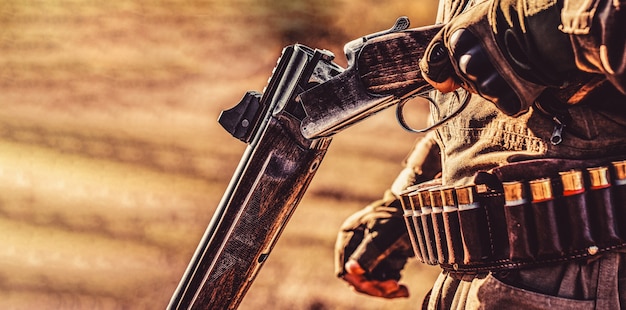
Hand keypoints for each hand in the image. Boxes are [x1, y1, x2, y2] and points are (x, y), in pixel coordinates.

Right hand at [334, 194, 413, 298]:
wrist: (420, 206)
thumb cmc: (401, 215)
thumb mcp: (385, 234)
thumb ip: (368, 252)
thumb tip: (351, 270)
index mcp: (349, 236)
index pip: (345, 269)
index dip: (359, 282)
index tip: (377, 287)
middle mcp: (355, 246)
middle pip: (357, 279)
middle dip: (376, 287)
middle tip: (395, 287)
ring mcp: (367, 253)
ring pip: (370, 282)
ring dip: (385, 290)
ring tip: (403, 290)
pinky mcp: (380, 259)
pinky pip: (380, 279)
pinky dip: (391, 287)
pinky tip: (403, 289)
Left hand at [419, 0, 575, 115]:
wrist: (560, 23)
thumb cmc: (522, 14)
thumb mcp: (484, 16)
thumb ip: (458, 43)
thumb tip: (441, 84)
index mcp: (460, 33)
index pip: (435, 62)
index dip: (442, 68)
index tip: (448, 75)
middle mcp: (472, 57)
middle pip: (465, 74)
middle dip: (477, 71)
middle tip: (498, 57)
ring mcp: (493, 78)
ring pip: (484, 91)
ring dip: (497, 82)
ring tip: (515, 64)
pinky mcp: (514, 96)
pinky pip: (506, 104)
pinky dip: (515, 96)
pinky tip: (525, 79)